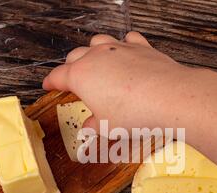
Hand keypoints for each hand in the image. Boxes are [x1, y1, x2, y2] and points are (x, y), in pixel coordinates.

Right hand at [42, 32, 192, 130]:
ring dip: (93, 52)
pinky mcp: (140, 47)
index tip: (48, 85)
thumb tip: (89, 128)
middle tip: (72, 80)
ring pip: (97, 42)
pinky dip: (123, 46)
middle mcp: (97, 56)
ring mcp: (119, 48)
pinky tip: (126, 54)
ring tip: (95, 64)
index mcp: (81, 75)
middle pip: (75, 56)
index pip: (57, 76)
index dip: (50, 82)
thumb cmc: (135, 113)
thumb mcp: (107, 127)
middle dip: (70, 67)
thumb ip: (93, 127)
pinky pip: (127, 40)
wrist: (168, 97)